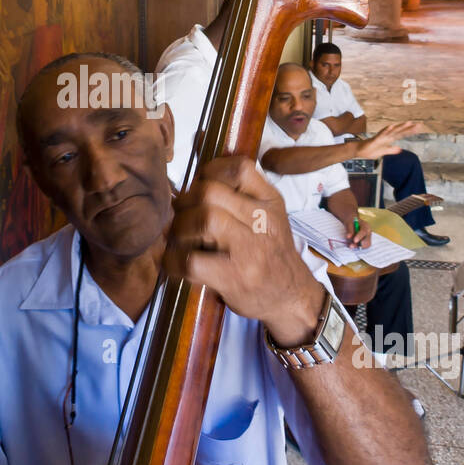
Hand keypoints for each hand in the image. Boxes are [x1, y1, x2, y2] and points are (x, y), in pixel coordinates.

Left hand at [163, 155, 324, 346]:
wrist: (291, 297)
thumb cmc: (269, 255)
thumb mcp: (267, 218)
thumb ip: (239, 196)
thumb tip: (190, 177)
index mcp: (269, 202)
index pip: (239, 168)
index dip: (209, 172)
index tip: (198, 186)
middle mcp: (263, 220)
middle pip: (210, 192)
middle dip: (185, 202)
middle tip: (181, 216)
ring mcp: (250, 249)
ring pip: (204, 219)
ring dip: (180, 228)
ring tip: (179, 239)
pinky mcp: (235, 277)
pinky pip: (191, 260)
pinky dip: (173, 260)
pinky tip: (174, 263)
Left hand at [346, 216, 371, 249]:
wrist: (353, 222)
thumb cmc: (351, 222)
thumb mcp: (349, 223)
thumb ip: (349, 230)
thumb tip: (348, 237)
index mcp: (366, 226)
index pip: (364, 232)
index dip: (359, 236)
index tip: (354, 241)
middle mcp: (368, 233)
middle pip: (367, 241)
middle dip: (360, 245)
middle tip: (351, 246)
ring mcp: (367, 238)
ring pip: (366, 245)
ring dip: (358, 247)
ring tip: (350, 245)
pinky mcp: (365, 242)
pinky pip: (363, 247)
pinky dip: (357, 247)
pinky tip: (352, 245)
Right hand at [355, 121, 421, 160]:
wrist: (360, 151)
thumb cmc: (370, 150)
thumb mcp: (384, 152)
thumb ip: (391, 150)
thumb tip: (400, 149)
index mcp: (389, 139)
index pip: (402, 134)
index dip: (410, 131)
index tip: (419, 128)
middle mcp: (387, 136)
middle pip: (400, 131)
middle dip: (409, 128)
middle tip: (419, 124)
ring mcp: (381, 137)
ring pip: (393, 131)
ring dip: (400, 127)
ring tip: (408, 123)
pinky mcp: (375, 140)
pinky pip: (381, 134)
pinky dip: (386, 130)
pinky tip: (391, 127)